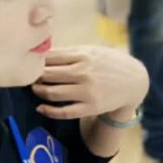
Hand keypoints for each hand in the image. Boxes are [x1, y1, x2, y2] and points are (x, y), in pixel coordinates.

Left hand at [32, 46, 147, 120]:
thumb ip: (71, 52)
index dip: (36, 61)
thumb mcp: (94, 51)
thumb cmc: (110, 64)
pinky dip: (49, 111)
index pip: (51, 57)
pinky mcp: (91, 107)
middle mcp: (84, 73)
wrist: (134, 82)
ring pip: (52, 93)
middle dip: (34, 76)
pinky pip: (64, 112)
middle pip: (48, 75)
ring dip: (39, 92)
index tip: (29, 63)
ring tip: (36, 89)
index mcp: (84, 56)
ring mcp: (87, 92)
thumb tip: (43, 54)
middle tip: (28, 77)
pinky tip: (41, 108)